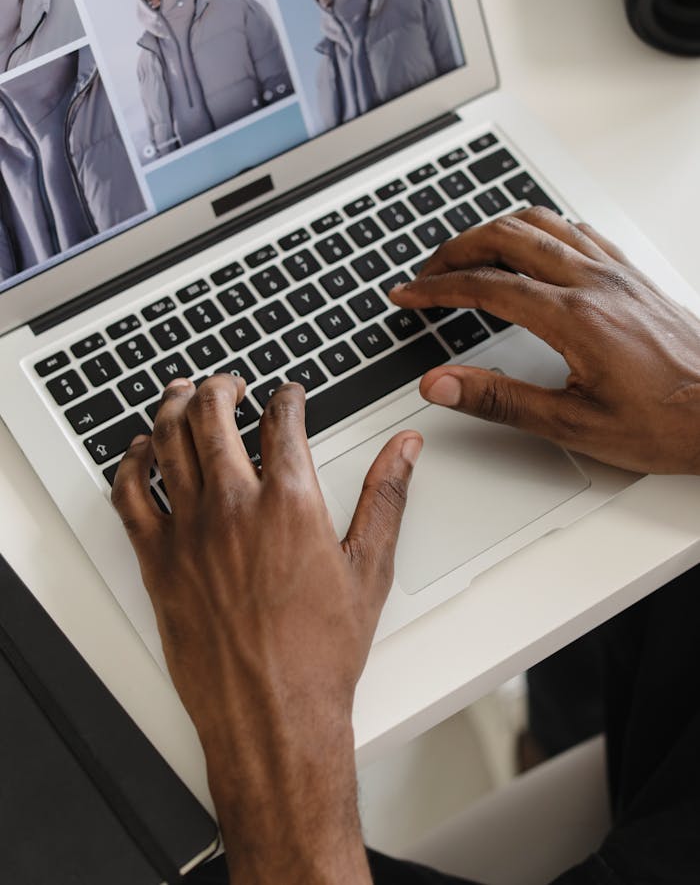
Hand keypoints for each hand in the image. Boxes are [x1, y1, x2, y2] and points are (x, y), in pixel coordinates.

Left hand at [112, 376, 421, 883]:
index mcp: (290, 501)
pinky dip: (130, 462)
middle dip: (222, 386)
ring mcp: (189, 530)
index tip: (287, 394)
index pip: (282, 419)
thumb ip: (386, 496)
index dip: (286, 396)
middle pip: (213, 413)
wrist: (272, 715)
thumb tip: (404, 448)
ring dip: (173, 406)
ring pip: (166, 439)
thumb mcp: (369, 568)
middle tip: (229, 383)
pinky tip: (140, 452)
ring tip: (183, 395)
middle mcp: (234, 505)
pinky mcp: (157, 559)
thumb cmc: (320, 653)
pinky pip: (129, 493)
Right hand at [390, 208, 699, 474]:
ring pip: (539, 222)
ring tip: (465, 254)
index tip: (408, 295)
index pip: (485, 286)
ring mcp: (615, 272)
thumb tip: (441, 384)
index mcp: (575, 318)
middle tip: (426, 274)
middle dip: (454, 249)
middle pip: (505, 237)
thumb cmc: (669, 423)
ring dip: (492, 230)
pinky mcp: (631, 274)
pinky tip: (529, 248)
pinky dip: (537, 228)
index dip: (436, 288)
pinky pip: (575, 228)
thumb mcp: (574, 426)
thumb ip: (499, 400)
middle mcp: (594, 282)